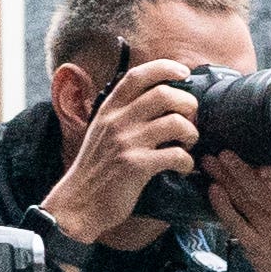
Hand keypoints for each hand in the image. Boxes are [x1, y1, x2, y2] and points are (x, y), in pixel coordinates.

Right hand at [37, 58, 202, 242]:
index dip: (165, 68)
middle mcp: (117, 121)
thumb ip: (122, 114)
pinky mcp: (136, 166)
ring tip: (189, 144)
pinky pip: (176, 155)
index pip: (137, 75)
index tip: (184, 73)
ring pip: (175, 123)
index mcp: (109, 110)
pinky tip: (184, 168)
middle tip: (192, 117)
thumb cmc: (95, 169)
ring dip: (191, 133)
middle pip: (164, 94)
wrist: (78, 204)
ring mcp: (126, 143)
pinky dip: (187, 162)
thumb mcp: (101, 132)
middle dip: (187, 103)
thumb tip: (156, 98)